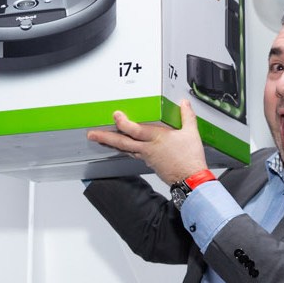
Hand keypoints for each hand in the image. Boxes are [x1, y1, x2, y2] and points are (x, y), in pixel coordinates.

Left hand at [86, 98, 208, 185]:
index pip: (135, 130)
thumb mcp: (191, 133)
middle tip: (92, 134)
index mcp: (157, 138)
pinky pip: (132, 154)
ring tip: (100, 139)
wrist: (191, 179)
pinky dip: (124, 149)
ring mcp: (147, 157)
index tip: (115, 115)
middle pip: (122, 142)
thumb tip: (184, 103)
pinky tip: (121, 147)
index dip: (123, 122)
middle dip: (105, 137)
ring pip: (125, 149)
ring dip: (111, 144)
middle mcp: (148, 148)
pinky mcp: (149, 163)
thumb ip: (187, 116)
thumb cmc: (190, 159)